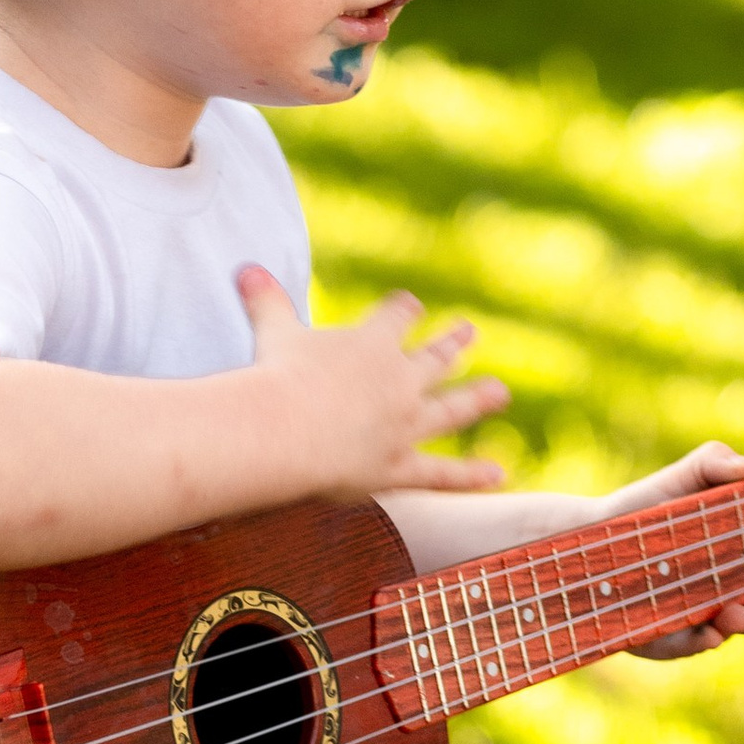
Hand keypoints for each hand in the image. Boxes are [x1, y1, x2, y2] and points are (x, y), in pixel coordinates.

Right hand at [237, 269, 508, 497]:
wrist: (284, 431)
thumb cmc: (276, 377)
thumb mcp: (273, 331)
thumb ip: (265, 300)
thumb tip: (245, 267)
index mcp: (373, 343)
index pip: (397, 316)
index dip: (403, 311)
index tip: (409, 306)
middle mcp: (400, 381)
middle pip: (433, 358)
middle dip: (450, 344)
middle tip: (469, 332)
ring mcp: (405, 425)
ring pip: (450, 409)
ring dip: (476, 399)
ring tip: (498, 392)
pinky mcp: (399, 466)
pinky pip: (441, 473)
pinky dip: (469, 476)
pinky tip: (497, 475)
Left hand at [604, 441, 743, 656]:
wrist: (593, 529)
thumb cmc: (651, 503)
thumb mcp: (685, 475)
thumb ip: (718, 463)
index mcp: (739, 560)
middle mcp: (723, 593)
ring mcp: (695, 617)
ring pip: (729, 630)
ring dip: (743, 624)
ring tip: (739, 612)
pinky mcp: (663, 634)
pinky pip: (688, 644)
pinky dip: (703, 640)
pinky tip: (709, 631)